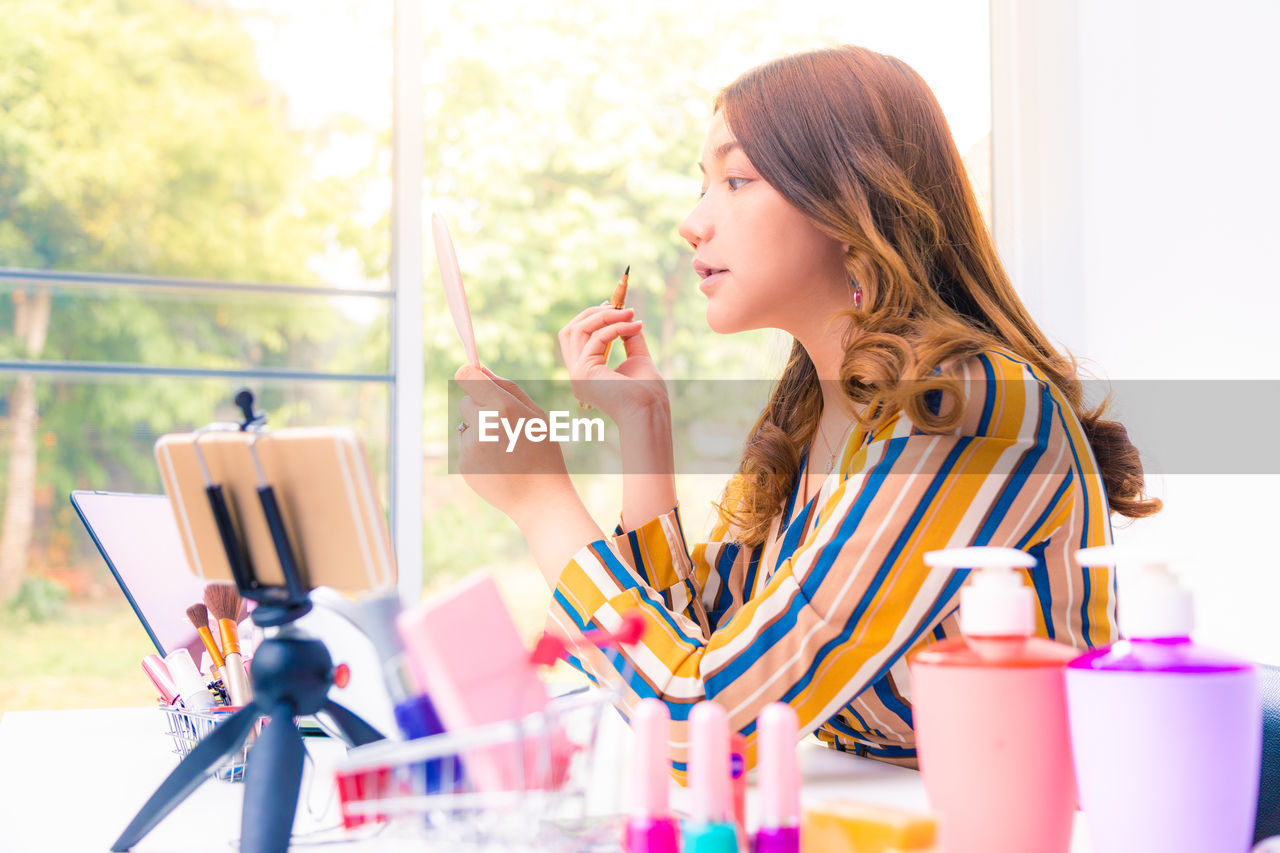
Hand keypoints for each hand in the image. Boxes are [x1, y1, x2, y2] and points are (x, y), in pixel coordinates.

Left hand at [455, 364, 575, 524]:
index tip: (472, 379)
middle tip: (503, 426)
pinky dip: (478, 453)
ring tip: (504, 451)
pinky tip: (498, 465)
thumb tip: (479, 368)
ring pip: (465, 426)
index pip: (467, 378)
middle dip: (479, 408)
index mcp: (503, 407)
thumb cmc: (543, 451)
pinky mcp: (464, 466)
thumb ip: (507, 388)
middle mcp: (483, 425)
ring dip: (478, 432)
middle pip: (465, 402)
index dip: (469, 376)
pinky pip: (466, 448)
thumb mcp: (535, 414)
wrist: (539, 498)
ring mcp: (471, 447)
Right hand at [558, 304, 667, 425]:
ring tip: (630, 314)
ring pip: (578, 330)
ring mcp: (577, 374)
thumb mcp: (637, 358)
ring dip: (606, 317)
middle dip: (593, 313)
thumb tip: (627, 315)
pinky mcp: (584, 372)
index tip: (611, 305)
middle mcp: (577, 375)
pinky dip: (617, 328)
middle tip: (618, 306)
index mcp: (586, 374)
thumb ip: (629, 337)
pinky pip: (598, 338)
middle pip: (569, 331)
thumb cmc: (648, 394)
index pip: (575, 339)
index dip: (590, 318)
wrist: (650, 412)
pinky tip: (635, 326)